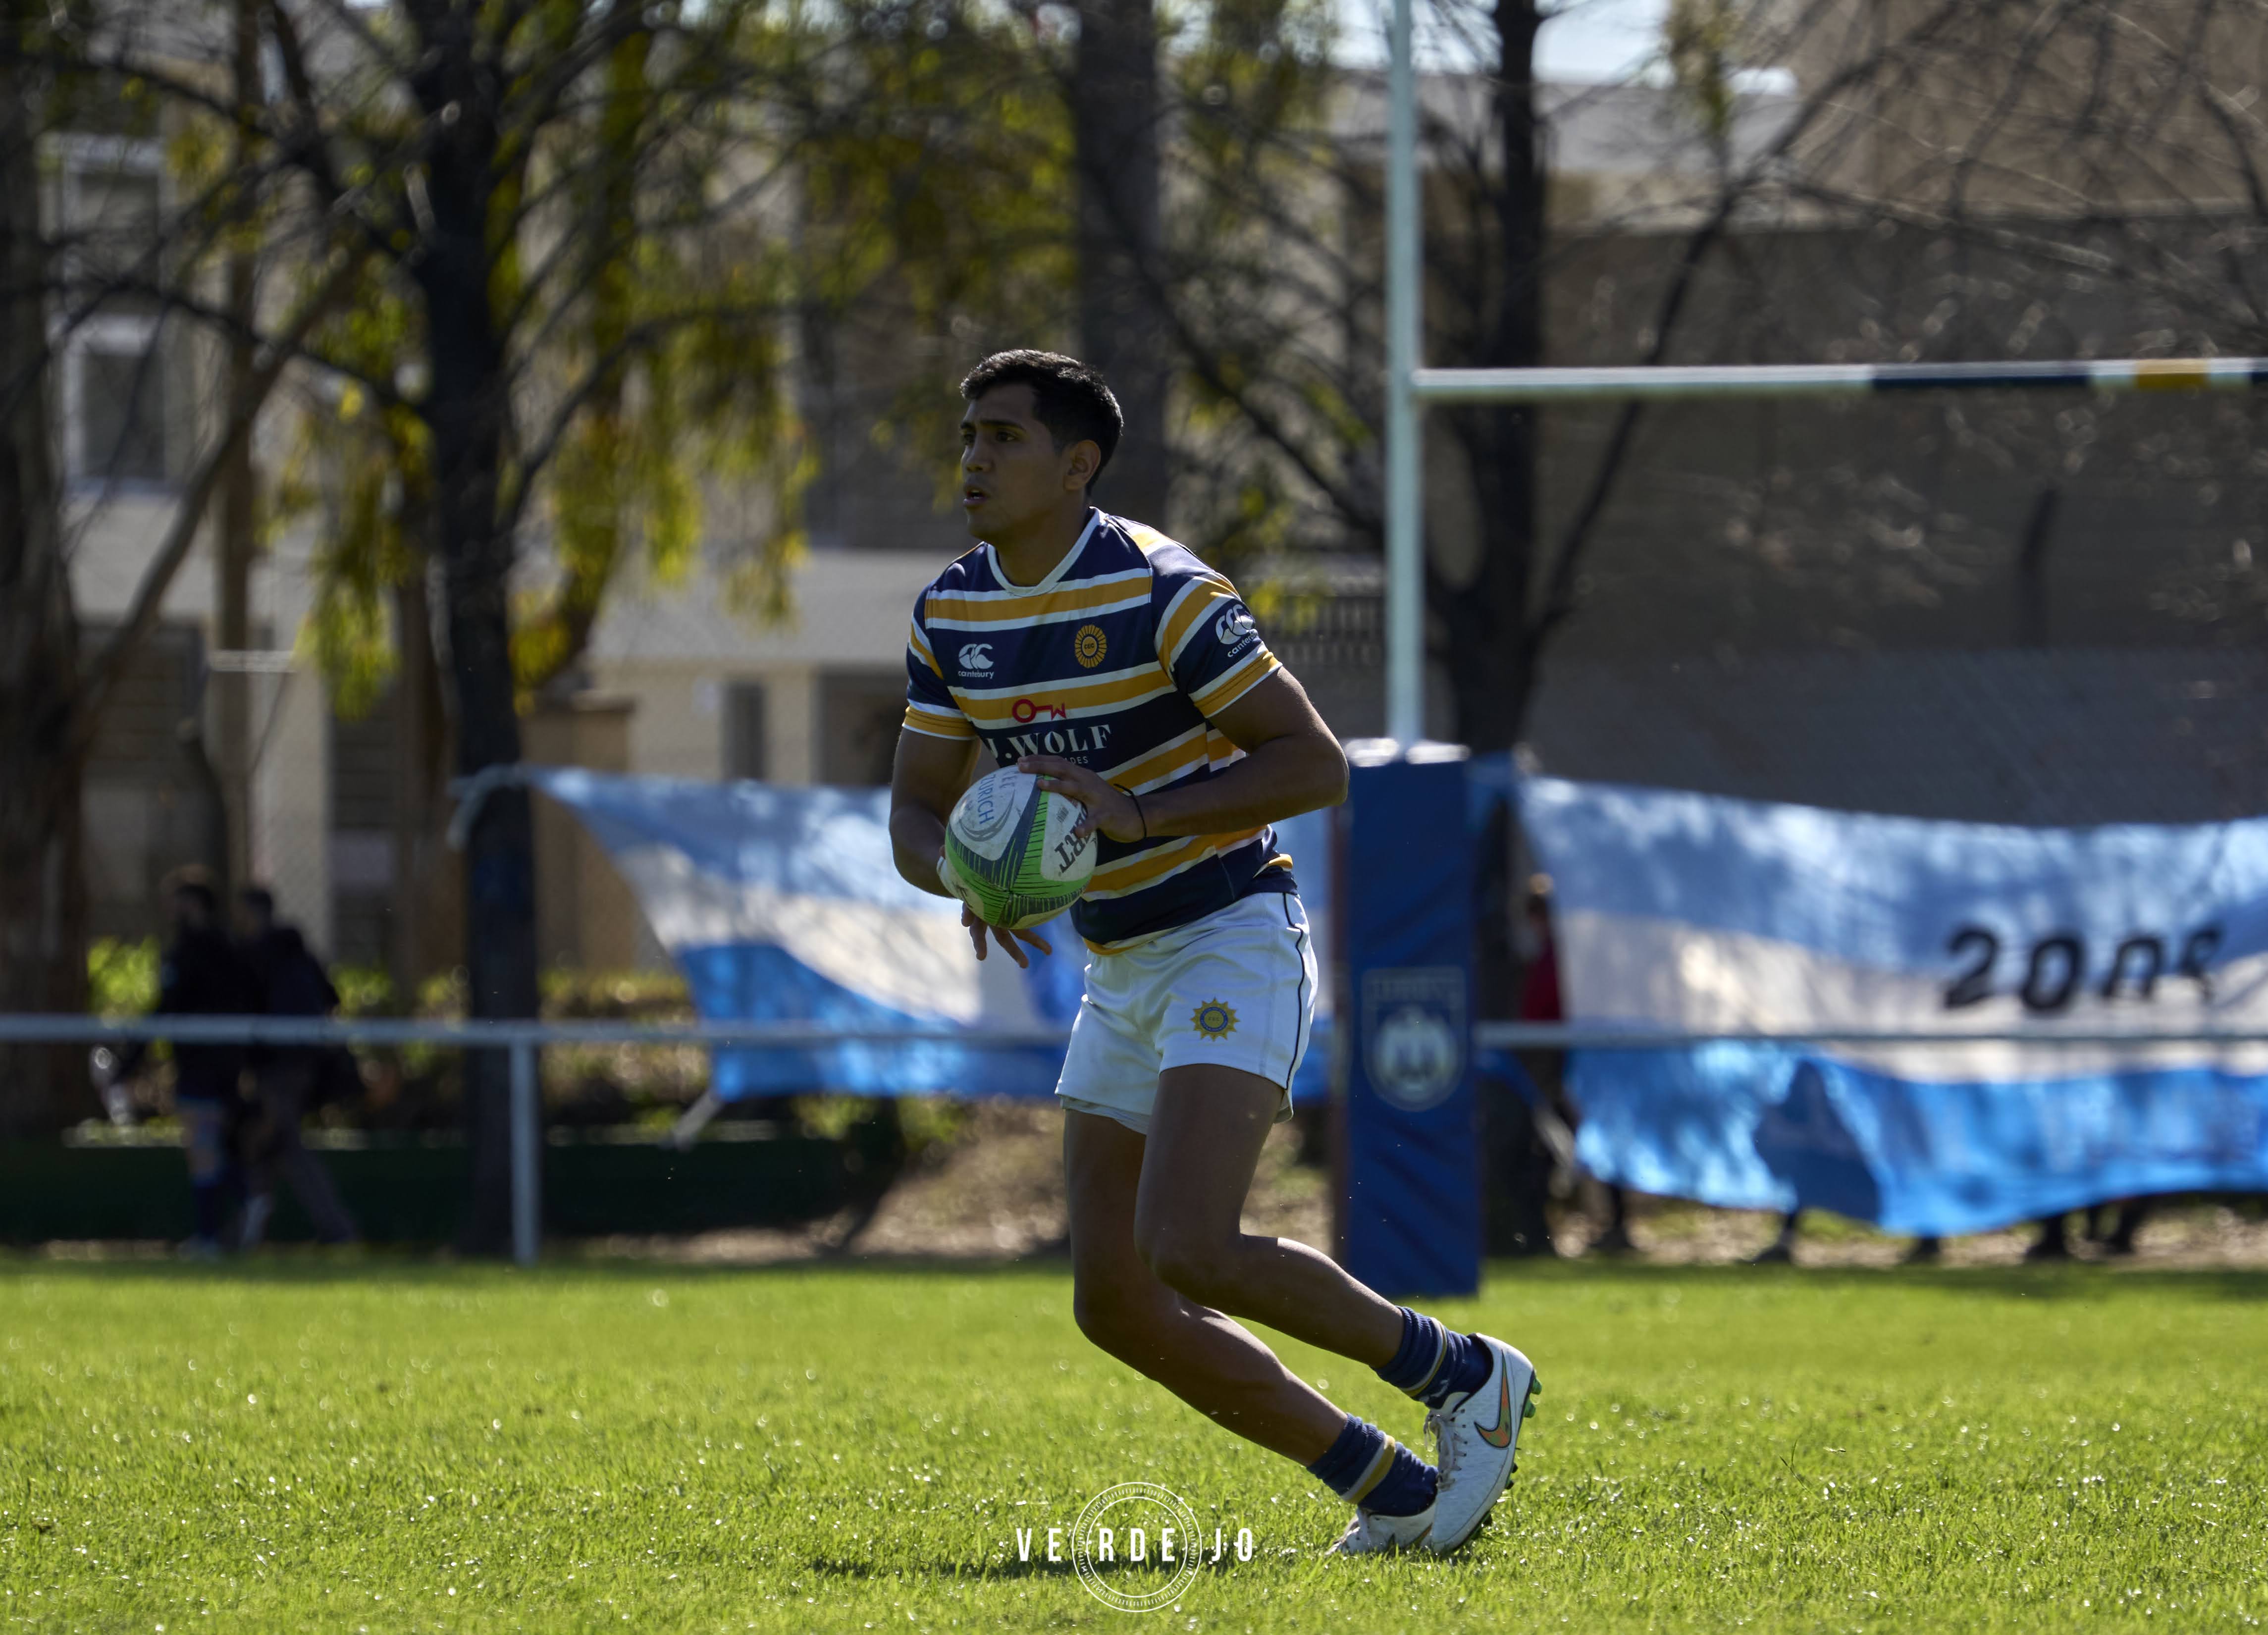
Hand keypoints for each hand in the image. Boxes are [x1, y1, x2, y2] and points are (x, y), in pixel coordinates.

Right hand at [937, 848, 1054, 968]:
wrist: (986, 885)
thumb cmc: (977, 875)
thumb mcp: (966, 868)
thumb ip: (954, 859)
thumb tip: (943, 849)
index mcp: (976, 905)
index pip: (968, 910)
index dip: (967, 914)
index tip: (966, 922)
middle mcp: (987, 917)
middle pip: (982, 932)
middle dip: (982, 944)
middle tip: (981, 957)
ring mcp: (1000, 921)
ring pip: (1007, 938)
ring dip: (1015, 951)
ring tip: (1025, 964)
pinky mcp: (1014, 920)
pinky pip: (1025, 931)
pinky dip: (1035, 939)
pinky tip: (1048, 949)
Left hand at [1018, 754, 1143, 841]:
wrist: (1135, 815)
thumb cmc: (1105, 806)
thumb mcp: (1086, 793)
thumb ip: (1070, 788)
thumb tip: (1043, 788)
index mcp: (1083, 776)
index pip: (1059, 762)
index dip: (1040, 759)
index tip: (1020, 760)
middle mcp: (1088, 782)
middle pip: (1063, 769)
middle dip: (1041, 766)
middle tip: (1021, 767)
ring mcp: (1097, 798)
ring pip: (1076, 788)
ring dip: (1057, 786)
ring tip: (1039, 785)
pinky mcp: (1106, 815)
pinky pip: (1095, 820)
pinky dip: (1086, 826)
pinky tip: (1077, 832)